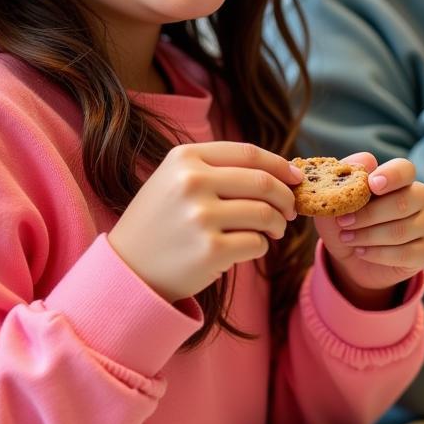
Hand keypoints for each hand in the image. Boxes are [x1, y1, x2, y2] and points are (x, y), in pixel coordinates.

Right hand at [108, 142, 300, 303]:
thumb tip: (285, 172)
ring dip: (277, 224)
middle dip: (286, 197)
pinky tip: (247, 249)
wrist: (127, 270)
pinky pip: (257, 243)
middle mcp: (191, 182)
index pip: (249, 154)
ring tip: (272, 232)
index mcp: (185, 158)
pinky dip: (261, 247)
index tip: (296, 177)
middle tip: (289, 211)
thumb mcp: (177, 181)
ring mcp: (200, 217)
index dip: (280, 165)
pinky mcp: (210, 250)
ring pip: (266, 214)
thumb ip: (221, 170)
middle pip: (264, 182)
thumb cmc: (162, 223)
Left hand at [314, 153, 423, 309]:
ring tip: (346, 238)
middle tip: (343, 221)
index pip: (405, 169)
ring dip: (368, 236)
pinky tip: (360, 251)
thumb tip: (365, 161)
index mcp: (400, 180)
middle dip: (369, 214)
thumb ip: (347, 179)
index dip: (391, 175)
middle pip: (403, 202)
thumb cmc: (346, 221)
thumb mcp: (336, 201)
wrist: (350, 257)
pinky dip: (377, 254)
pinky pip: (405, 253)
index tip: (372, 184)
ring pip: (402, 230)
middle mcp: (419, 198)